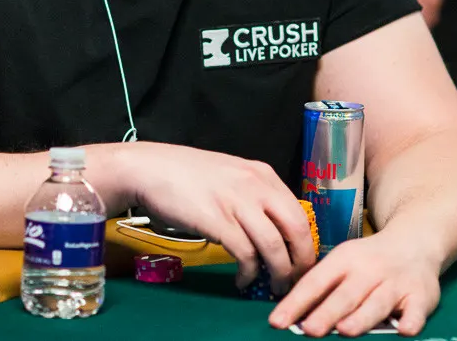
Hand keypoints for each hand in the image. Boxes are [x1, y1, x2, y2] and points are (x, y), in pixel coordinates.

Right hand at [125, 142, 315, 295]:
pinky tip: (242, 279)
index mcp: (263, 174)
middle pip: (296, 230)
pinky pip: (245, 254)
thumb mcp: (231, 176)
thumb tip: (273, 229)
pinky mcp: (217, 221)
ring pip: (274, 246)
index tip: (302, 264)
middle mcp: (256, 185)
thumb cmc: (187, 174)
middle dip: (301, 262)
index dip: (306, 244)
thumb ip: (254, 196)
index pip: (300, 213)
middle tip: (295, 282)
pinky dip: (249, 273)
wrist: (150, 168)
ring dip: (278, 273)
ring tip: (273, 287)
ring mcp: (237, 202)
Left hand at [269, 230, 440, 337]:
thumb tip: (293, 317)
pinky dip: (410, 320)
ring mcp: (396, 283)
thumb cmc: (369, 261)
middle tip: (309, 329)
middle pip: (346, 294)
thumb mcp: (343, 263)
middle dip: (327, 312)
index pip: (316, 282)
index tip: (277, 322)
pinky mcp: (421, 296)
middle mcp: (369, 270)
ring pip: (377, 302)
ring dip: (362, 317)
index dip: (296, 302)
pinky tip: (403, 330)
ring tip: (345, 331)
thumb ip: (324, 289)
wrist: (414, 243)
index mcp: (344, 260)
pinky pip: (416, 310)